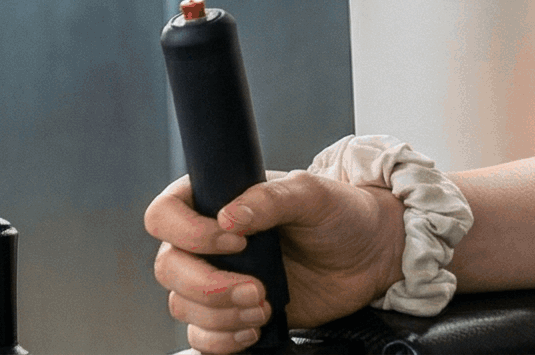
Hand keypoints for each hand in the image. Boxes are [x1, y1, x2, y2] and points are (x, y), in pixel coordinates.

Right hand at [148, 169, 406, 350]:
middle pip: (168, 268)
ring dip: (220, 315)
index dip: (188, 232)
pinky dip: (221, 340)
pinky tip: (253, 330)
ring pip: (182, 306)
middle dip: (208, 286)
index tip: (236, 240)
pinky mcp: (230, 314)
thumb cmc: (342, 214)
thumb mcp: (313, 195)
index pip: (165, 215)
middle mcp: (208, 242)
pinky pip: (200, 337)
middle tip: (254, 289)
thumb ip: (272, 199)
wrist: (369, 255)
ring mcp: (217, 279)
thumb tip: (229, 215)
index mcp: (218, 201)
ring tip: (263, 307)